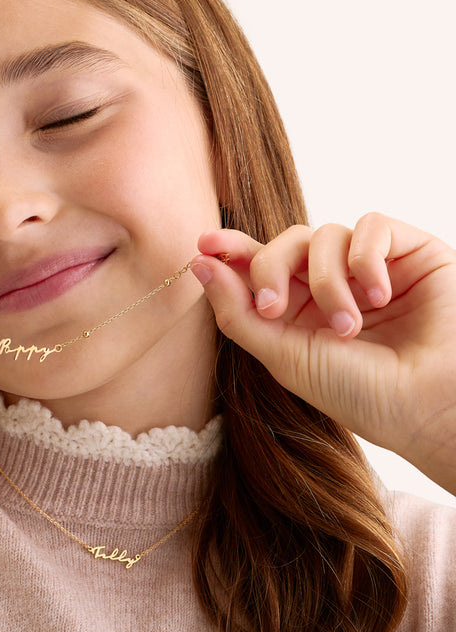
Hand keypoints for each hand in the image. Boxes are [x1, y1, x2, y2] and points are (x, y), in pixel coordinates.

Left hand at [190, 213, 455, 493]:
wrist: (430, 406)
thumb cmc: (360, 392)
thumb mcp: (285, 356)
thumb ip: (238, 312)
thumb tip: (200, 263)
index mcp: (299, 310)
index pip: (260, 265)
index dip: (232, 249)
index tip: (204, 244)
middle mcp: (332, 284)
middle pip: (285, 243)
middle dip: (269, 269)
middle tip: (274, 307)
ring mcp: (371, 267)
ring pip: (324, 235)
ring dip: (326, 281)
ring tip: (347, 326)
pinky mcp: (410, 252)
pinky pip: (372, 225)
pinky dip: (367, 258)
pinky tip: (380, 297)